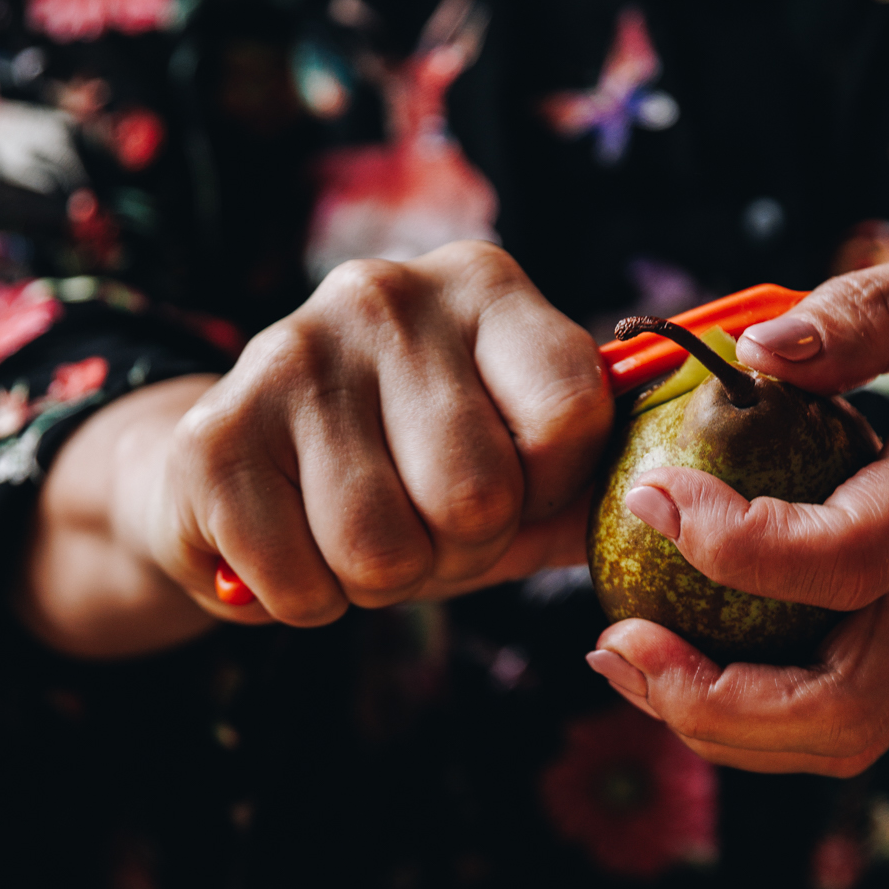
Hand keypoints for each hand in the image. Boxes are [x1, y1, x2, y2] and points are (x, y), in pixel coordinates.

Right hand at [18, 243, 611, 654]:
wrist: (236, 478)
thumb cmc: (407, 475)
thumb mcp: (517, 466)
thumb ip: (595, 482)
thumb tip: (675, 509)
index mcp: (485, 288)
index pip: (570, 420)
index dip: (544, 494)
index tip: (510, 490)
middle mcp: (386, 295)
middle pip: (476, 497)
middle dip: (455, 551)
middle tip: (418, 526)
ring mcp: (291, 353)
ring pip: (382, 552)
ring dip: (375, 583)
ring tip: (350, 534)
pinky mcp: (212, 432)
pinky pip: (299, 582)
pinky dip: (302, 600)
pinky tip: (285, 546)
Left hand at [587, 237, 888, 775]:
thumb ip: (874, 308)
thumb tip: (758, 349)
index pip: (858, 552)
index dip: (740, 545)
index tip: (653, 493)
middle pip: (848, 702)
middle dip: (713, 698)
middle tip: (612, 638)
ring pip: (843, 734)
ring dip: (720, 725)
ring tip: (625, 657)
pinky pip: (842, 717)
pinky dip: (749, 715)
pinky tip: (677, 659)